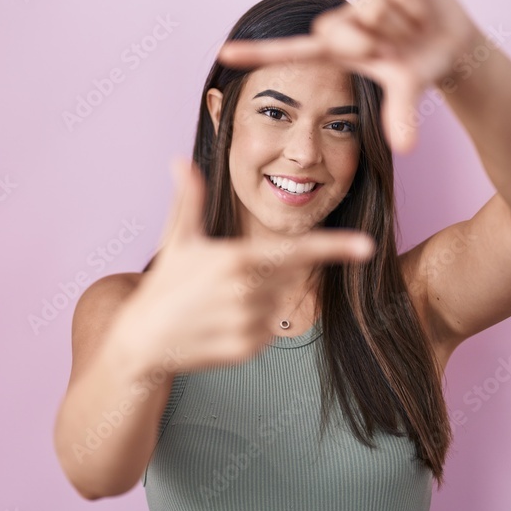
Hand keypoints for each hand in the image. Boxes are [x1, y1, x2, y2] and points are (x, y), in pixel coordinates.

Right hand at [113, 157, 376, 371]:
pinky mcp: (246, 350)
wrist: (143, 340)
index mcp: (236, 259)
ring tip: (222, 302)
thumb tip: (180, 160)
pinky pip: (269, 332)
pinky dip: (254, 325)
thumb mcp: (177, 239)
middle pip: (290, 277)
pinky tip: (223, 323)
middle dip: (273, 273)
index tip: (367, 246)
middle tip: (233, 278)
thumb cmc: (164, 284)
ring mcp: (248, 323)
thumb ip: (189, 199)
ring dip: (263, 300)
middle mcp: (247, 292)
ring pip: (281, 305)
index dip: (336, 247)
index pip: (298, 251)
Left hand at [216, 0, 480, 152]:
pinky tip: (422, 16)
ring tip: (409, 35)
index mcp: (335, 51)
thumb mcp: (405, 92)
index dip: (257, 55)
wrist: (452, 41)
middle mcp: (345, 23)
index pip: (289, 53)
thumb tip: (406, 147)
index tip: (222, 55)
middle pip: (336, 28)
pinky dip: (417, 9)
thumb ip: (400, 115)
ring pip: (373, 9)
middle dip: (363, 44)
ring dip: (399, 28)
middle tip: (384, 52)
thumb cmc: (415, 68)